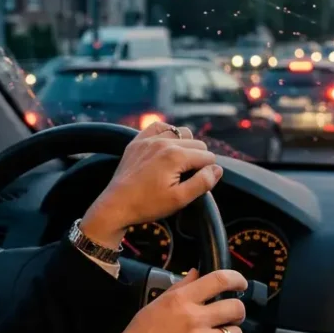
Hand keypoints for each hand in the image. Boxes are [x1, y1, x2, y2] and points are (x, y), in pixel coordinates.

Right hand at [71, 269, 246, 332]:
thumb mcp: (153, 308)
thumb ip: (178, 289)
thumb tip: (196, 274)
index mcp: (180, 301)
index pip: (219, 280)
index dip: (236, 280)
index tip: (240, 285)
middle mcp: (194, 319)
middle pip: (236, 308)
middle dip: (237, 313)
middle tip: (229, 318)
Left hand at [80, 123, 221, 246]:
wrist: (116, 206)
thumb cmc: (148, 205)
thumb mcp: (180, 199)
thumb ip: (203, 182)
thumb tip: (217, 169)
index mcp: (176, 156)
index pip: (208, 157)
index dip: (207, 172)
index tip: (195, 184)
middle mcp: (164, 142)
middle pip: (197, 143)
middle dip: (198, 159)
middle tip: (186, 178)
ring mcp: (148, 139)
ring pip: (181, 133)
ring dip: (185, 146)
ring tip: (178, 165)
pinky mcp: (137, 141)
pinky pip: (159, 127)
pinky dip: (167, 134)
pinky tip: (166, 147)